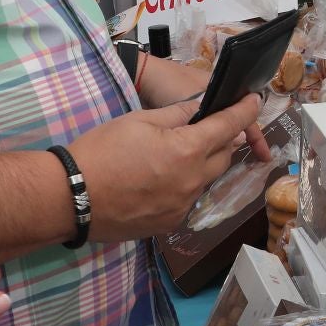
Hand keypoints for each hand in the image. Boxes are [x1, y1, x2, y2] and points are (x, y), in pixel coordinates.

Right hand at [68, 96, 265, 241]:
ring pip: (206, 178)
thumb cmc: (101, 152)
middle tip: (211, 125)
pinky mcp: (168, 224)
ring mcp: (182, 206)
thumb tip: (202, 108)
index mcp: (188, 151)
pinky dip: (185, 184)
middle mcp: (192, 181)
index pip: (230, 126)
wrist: (70, 197)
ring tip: (180, 152)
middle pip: (223, 155)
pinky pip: (188, 199)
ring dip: (202, 162)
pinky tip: (162, 178)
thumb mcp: (139, 120)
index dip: (246, 111)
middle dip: (223, 138)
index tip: (255, 101)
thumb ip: (178, 115)